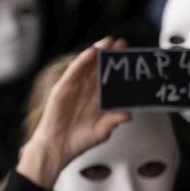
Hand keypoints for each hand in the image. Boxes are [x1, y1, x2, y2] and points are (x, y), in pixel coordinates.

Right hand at [16, 41, 131, 188]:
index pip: (110, 79)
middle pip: (100, 68)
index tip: (132, 58)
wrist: (57, 149)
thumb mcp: (102, 131)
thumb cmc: (77, 140)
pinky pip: (73, 72)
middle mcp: (86, 91)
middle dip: (111, 55)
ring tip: (109, 42)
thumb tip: (128, 114)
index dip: (120, 68)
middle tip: (122, 43)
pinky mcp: (62, 89)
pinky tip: (91, 52)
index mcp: (97, 99)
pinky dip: (82, 61)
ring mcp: (74, 88)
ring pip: (87, 66)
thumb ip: (114, 120)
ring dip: (98, 52)